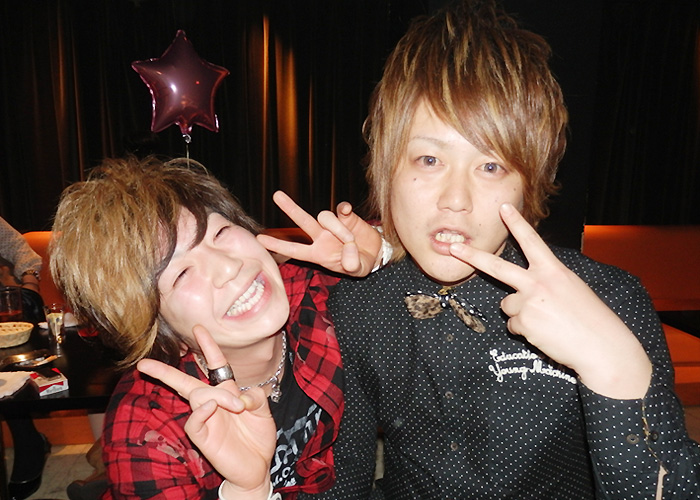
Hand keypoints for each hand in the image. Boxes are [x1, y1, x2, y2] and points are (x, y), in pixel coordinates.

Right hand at [137, 326, 274, 498]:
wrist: (257, 466)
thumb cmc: (257, 437)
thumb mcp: (263, 411)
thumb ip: (255, 397)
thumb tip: (240, 395)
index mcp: (227, 392)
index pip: (214, 365)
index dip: (208, 347)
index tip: (199, 328)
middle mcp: (212, 403)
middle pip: (185, 382)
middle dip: (165, 372)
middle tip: (144, 363)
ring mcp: (205, 420)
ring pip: (196, 397)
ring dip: (218, 397)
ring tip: (237, 408)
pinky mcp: (203, 438)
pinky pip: (193, 422)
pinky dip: (200, 412)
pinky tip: (210, 408)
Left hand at [257, 190, 382, 276]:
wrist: (377, 253)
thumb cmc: (361, 264)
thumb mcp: (357, 270)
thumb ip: (353, 264)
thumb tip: (349, 249)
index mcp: (318, 254)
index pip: (294, 249)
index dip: (278, 245)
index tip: (260, 239)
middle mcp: (322, 237)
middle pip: (303, 221)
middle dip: (290, 208)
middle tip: (276, 195)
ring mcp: (333, 225)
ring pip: (325, 218)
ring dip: (338, 229)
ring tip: (351, 241)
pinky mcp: (346, 216)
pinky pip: (340, 209)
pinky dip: (343, 209)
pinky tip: (347, 211)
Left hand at [448, 203, 651, 398]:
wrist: (603, 347)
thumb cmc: (592, 320)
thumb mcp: (573, 289)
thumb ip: (547, 282)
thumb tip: (526, 290)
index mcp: (554, 270)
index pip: (532, 242)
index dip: (517, 223)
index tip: (503, 208)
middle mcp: (538, 282)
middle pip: (497, 268)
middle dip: (473, 257)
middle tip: (454, 248)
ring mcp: (529, 302)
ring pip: (507, 305)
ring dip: (521, 314)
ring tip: (547, 322)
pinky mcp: (524, 323)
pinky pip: (514, 326)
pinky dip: (526, 331)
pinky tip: (546, 334)